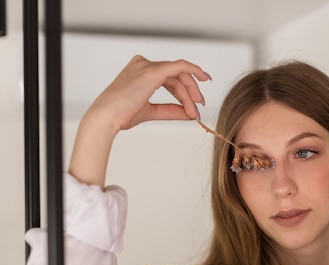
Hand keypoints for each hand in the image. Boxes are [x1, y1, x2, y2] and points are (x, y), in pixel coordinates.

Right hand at [69, 56, 211, 186]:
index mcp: (140, 71)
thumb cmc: (121, 115)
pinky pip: (179, 66)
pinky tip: (204, 78)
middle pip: (176, 76)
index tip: (195, 105)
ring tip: (195, 110)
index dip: (184, 93)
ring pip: (179, 75)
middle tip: (199, 108)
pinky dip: (194, 71)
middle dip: (190, 92)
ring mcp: (147, 66)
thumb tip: (189, 113)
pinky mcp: (153, 71)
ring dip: (190, 93)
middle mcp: (143, 64)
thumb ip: (170, 110)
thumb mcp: (151, 111)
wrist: (107, 117)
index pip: (169, 79)